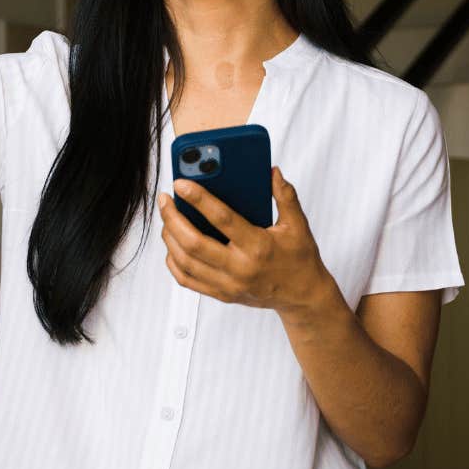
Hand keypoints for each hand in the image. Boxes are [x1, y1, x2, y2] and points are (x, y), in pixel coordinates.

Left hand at [158, 167, 344, 323]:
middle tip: (165, 200)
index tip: (181, 183)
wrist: (303, 297)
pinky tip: (172, 243)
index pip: (222, 219)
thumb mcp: (298, 225)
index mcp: (258, 247)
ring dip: (170, 237)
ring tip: (167, 217)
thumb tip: (271, 171)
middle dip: (172, 218)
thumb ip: (285, 196)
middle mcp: (240, 268)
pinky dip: (173, 261)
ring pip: (185, 262)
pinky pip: (187, 279)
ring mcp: (228, 284)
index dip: (198, 199)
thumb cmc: (300, 258)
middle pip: (194, 243)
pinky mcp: (221, 294)